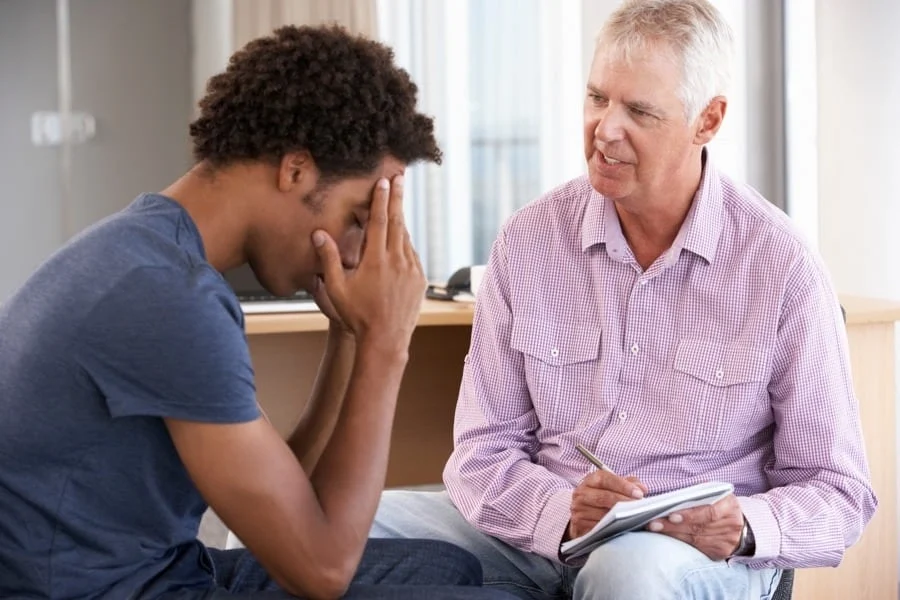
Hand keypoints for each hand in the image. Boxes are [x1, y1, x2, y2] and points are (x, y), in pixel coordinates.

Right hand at [311, 176, 425, 352]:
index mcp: (375, 260)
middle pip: (397, 222)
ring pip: (406, 238)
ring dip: (400, 221)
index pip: (379, 221)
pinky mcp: (420, 280)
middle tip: (400, 178)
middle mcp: (397, 261)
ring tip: (396, 207)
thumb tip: (319, 233)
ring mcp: (411, 270)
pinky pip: (412, 255)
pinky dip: (405, 244)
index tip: (385, 182)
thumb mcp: (337, 288)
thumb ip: (328, 259)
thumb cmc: (357, 316)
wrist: (386, 340)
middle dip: (397, 198)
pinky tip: (400, 242)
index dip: (381, 199)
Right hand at [568, 470, 648, 539]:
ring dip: (619, 517)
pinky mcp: (579, 523)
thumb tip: (642, 489)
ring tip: (635, 518)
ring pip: (601, 514)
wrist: (585, 513)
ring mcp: (579, 508)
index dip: (623, 485)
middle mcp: (582, 492)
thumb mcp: (615, 486)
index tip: (638, 494)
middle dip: (623, 502)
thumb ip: (630, 483)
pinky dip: (611, 528)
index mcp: (591, 480)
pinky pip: (597, 527)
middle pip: (603, 497)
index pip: (605, 479)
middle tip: (639, 507)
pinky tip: (622, 528)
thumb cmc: (603, 497)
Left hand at [646, 493, 742, 560]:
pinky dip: (680, 543)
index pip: (709, 512)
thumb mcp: (715, 492)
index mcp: (730, 506)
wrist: (740, 524)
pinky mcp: (720, 553)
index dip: (690, 514)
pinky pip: (697, 549)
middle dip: (673, 526)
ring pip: (695, 540)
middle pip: (698, 527)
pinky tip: (666, 538)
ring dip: (673, 535)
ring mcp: (726, 541)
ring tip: (655, 529)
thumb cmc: (719, 503)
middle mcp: (731, 525)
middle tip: (653, 523)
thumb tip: (675, 495)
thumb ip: (699, 491)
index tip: (671, 515)